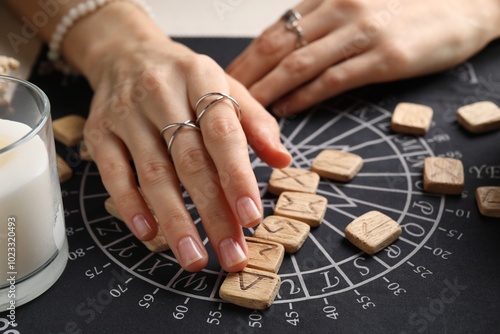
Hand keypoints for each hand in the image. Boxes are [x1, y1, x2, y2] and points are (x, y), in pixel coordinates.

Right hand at [66, 4, 291, 271]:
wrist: (126, 54)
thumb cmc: (185, 78)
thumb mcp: (225, 86)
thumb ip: (255, 122)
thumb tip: (282, 160)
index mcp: (201, 78)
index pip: (222, 133)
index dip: (237, 176)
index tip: (252, 217)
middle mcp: (161, 93)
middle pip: (190, 161)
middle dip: (213, 213)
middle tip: (231, 253)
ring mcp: (126, 114)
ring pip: (153, 174)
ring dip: (175, 220)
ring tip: (194, 257)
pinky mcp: (100, 132)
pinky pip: (114, 174)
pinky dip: (131, 206)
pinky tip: (149, 234)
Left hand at [228, 0, 499, 115]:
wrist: (469, 1)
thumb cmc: (413, 5)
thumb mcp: (361, 3)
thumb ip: (325, 21)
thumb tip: (289, 50)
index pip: (275, 31)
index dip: (246, 57)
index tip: (223, 78)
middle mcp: (339, 11)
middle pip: (276, 47)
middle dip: (245, 76)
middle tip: (219, 99)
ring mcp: (361, 33)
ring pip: (298, 64)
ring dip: (266, 90)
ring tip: (243, 112)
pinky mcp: (383, 57)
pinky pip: (332, 80)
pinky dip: (304, 97)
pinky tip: (286, 111)